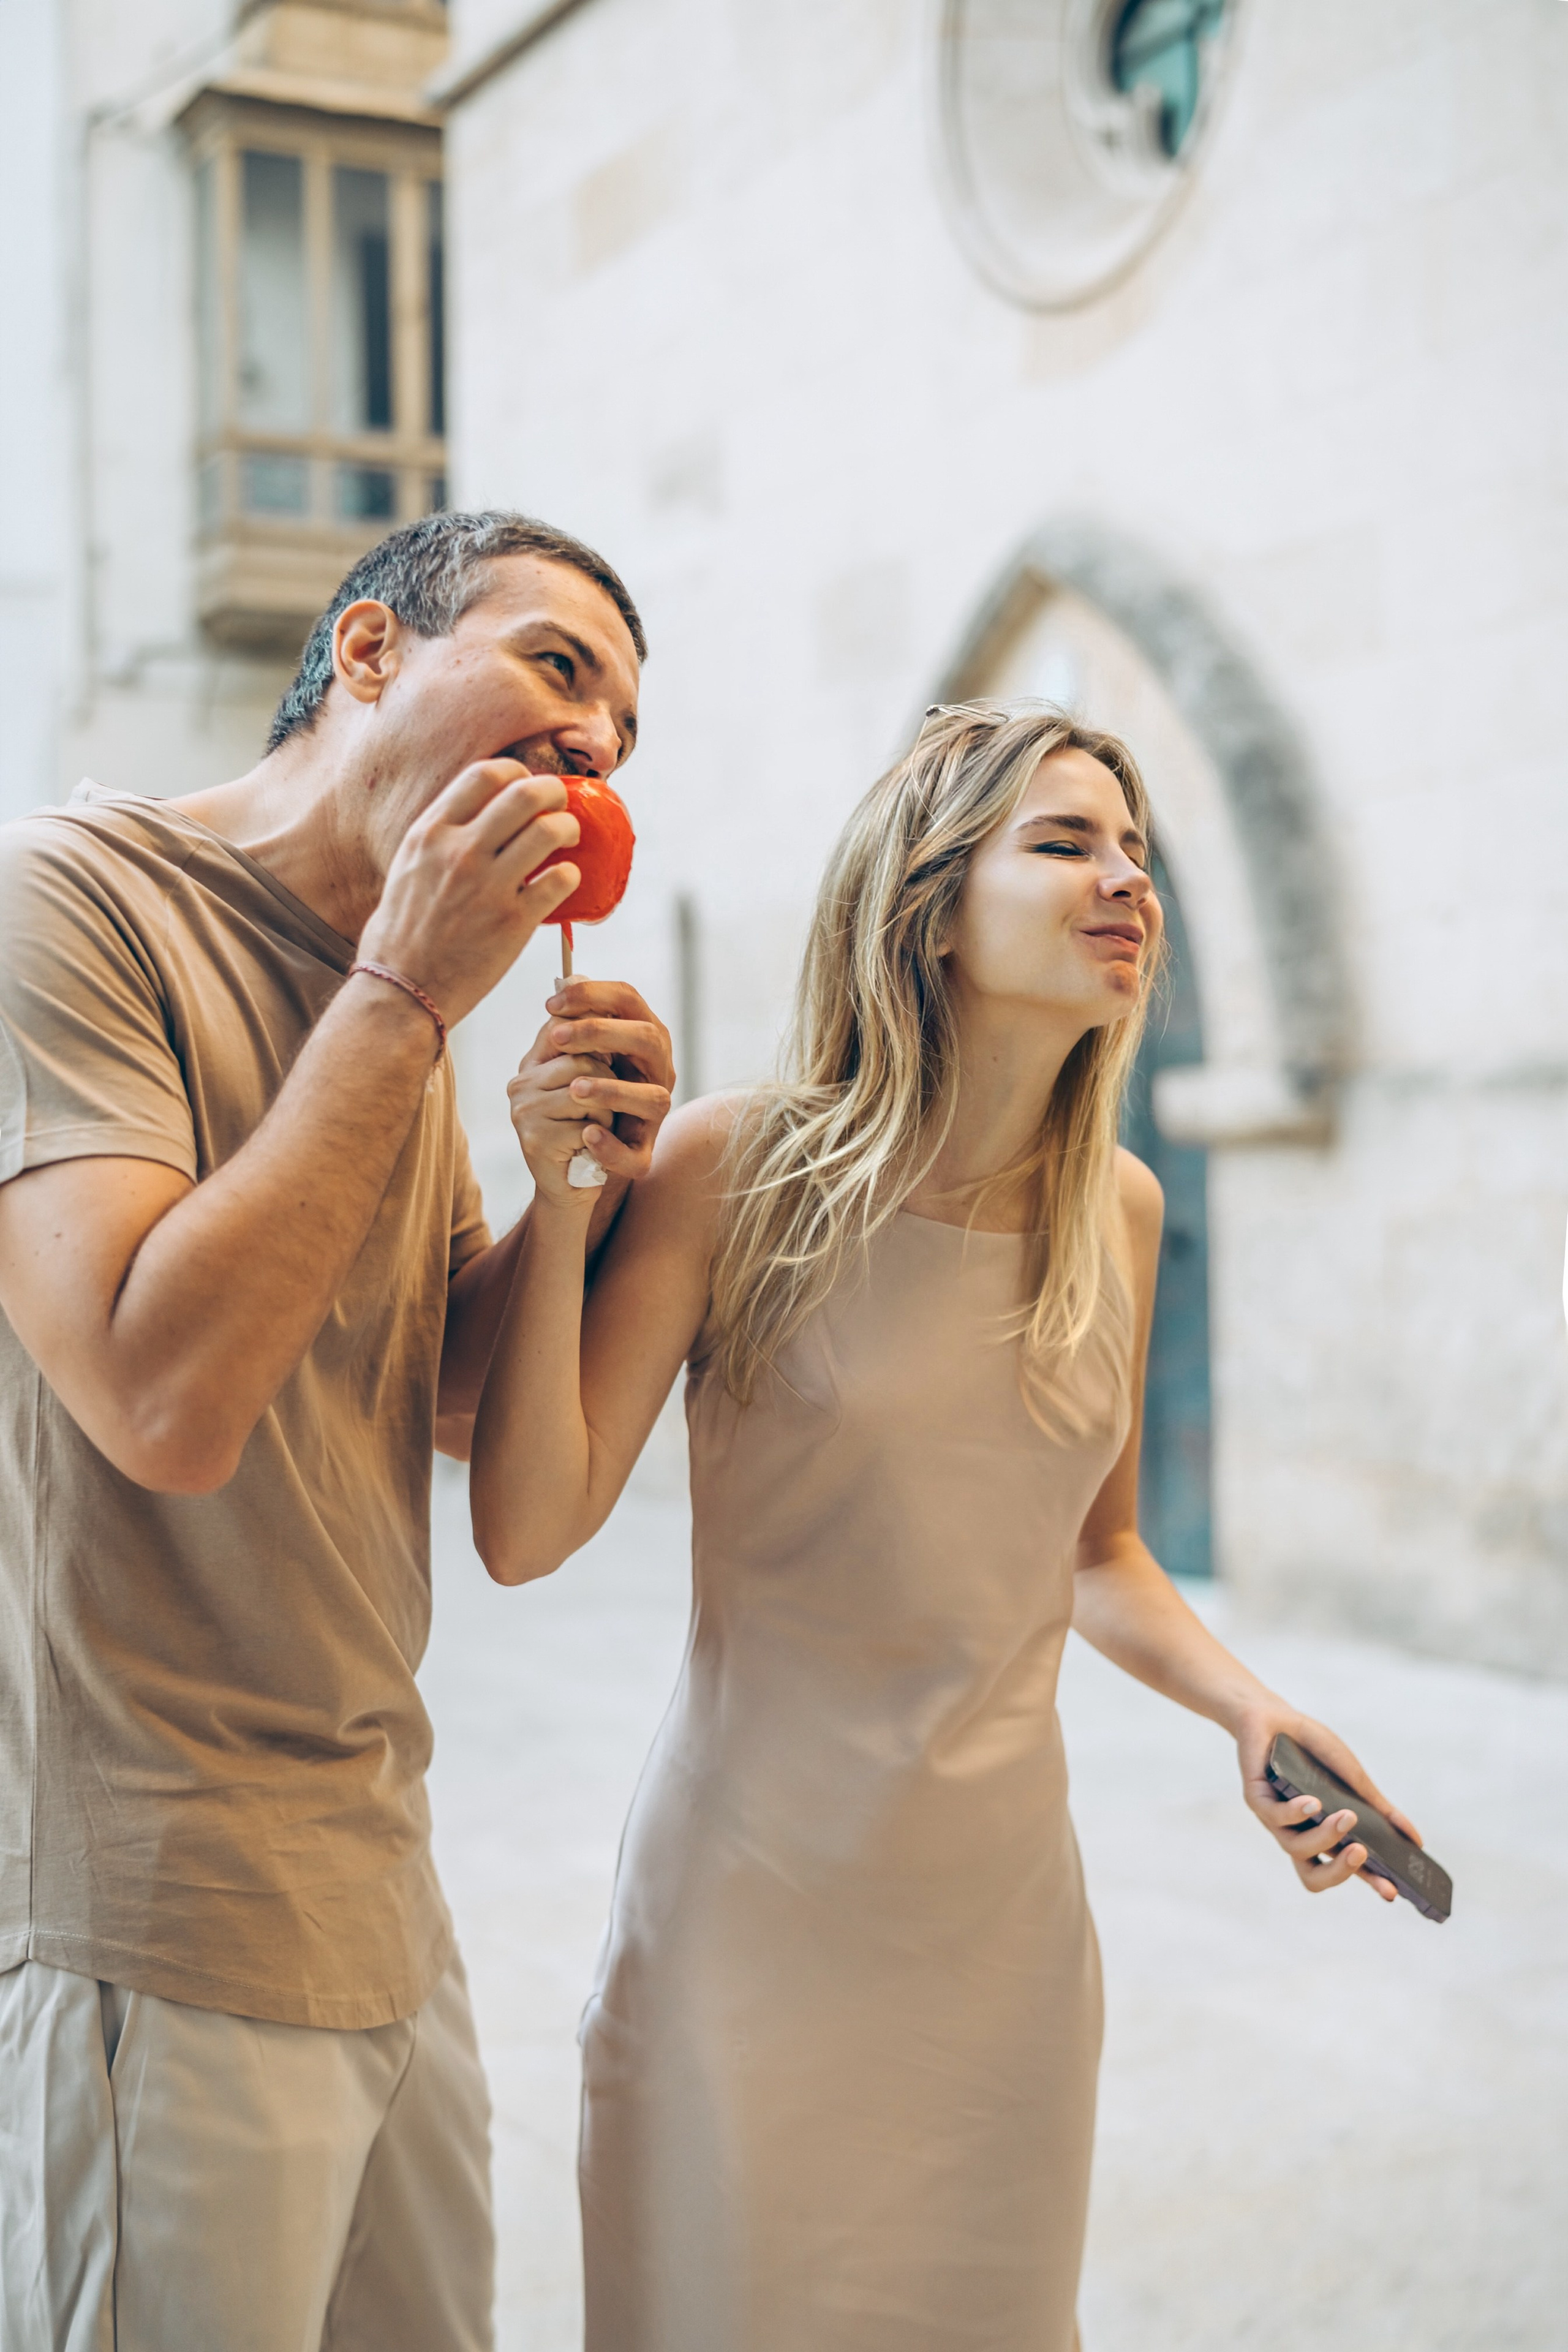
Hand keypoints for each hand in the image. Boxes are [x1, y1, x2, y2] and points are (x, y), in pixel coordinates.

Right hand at [357, 761, 580, 1027]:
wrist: (401, 991)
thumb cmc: (402, 934)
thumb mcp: (408, 868)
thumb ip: (441, 838)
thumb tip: (477, 817)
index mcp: (430, 833)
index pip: (485, 774)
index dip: (516, 772)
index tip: (525, 783)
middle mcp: (460, 851)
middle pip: (526, 792)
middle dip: (554, 792)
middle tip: (560, 804)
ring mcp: (489, 885)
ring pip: (551, 830)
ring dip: (569, 829)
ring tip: (569, 838)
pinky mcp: (514, 921)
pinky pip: (561, 880)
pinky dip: (571, 875)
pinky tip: (565, 881)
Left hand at [507, 981, 673, 1206]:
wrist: (576, 1154)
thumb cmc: (579, 1090)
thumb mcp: (570, 1054)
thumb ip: (569, 1023)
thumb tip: (565, 982)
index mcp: (642, 1037)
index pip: (628, 999)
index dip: (592, 995)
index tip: (551, 1004)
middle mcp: (658, 1072)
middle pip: (647, 1039)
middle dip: (602, 1033)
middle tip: (558, 1039)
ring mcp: (654, 1116)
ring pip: (653, 1099)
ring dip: (612, 1090)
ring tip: (575, 1089)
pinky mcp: (641, 1155)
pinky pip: (635, 1154)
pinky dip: (611, 1145)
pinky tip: (587, 1135)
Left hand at [1234, 1700, 1422, 1902]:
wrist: (1274, 1714)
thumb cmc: (1316, 1751)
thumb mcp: (1354, 1779)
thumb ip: (1380, 1809)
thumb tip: (1417, 1841)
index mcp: (1325, 1836)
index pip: (1348, 1870)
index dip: (1369, 1884)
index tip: (1393, 1892)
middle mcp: (1299, 1833)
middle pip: (1314, 1877)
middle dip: (1340, 1872)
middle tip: (1362, 1853)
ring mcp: (1276, 1819)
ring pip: (1296, 1849)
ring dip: (1325, 1836)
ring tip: (1346, 1817)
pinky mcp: (1256, 1799)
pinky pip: (1273, 1816)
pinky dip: (1296, 1813)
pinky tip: (1313, 1803)